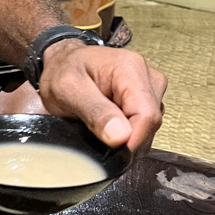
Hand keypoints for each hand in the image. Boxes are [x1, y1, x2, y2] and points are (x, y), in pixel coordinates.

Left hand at [39, 40, 165, 154]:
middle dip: (127, 141)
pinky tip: (109, 127)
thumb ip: (95, 112)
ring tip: (100, 128)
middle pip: (151, 124)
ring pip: (150, 129)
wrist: (63, 62)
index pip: (147, 115)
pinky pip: (145, 127)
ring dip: (127, 139)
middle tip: (98, 138)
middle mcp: (147, 77)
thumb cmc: (63, 71)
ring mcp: (150, 89)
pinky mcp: (148, 100)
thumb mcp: (68, 90)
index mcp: (130, 68)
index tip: (111, 151)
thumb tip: (121, 136)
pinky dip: (128, 135)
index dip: (131, 141)